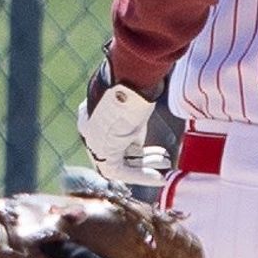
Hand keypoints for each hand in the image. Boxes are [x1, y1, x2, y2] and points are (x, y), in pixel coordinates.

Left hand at [77, 57, 174, 185]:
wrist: (128, 81)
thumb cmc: (134, 81)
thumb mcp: (135, 99)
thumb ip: (134, 111)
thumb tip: (147, 110)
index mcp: (93, 112)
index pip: (113, 135)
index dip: (134, 144)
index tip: (151, 147)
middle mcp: (90, 128)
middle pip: (119, 150)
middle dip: (142, 157)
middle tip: (163, 159)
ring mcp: (94, 142)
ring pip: (121, 162)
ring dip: (146, 166)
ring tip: (166, 165)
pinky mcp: (102, 153)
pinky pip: (121, 170)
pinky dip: (141, 175)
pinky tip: (159, 177)